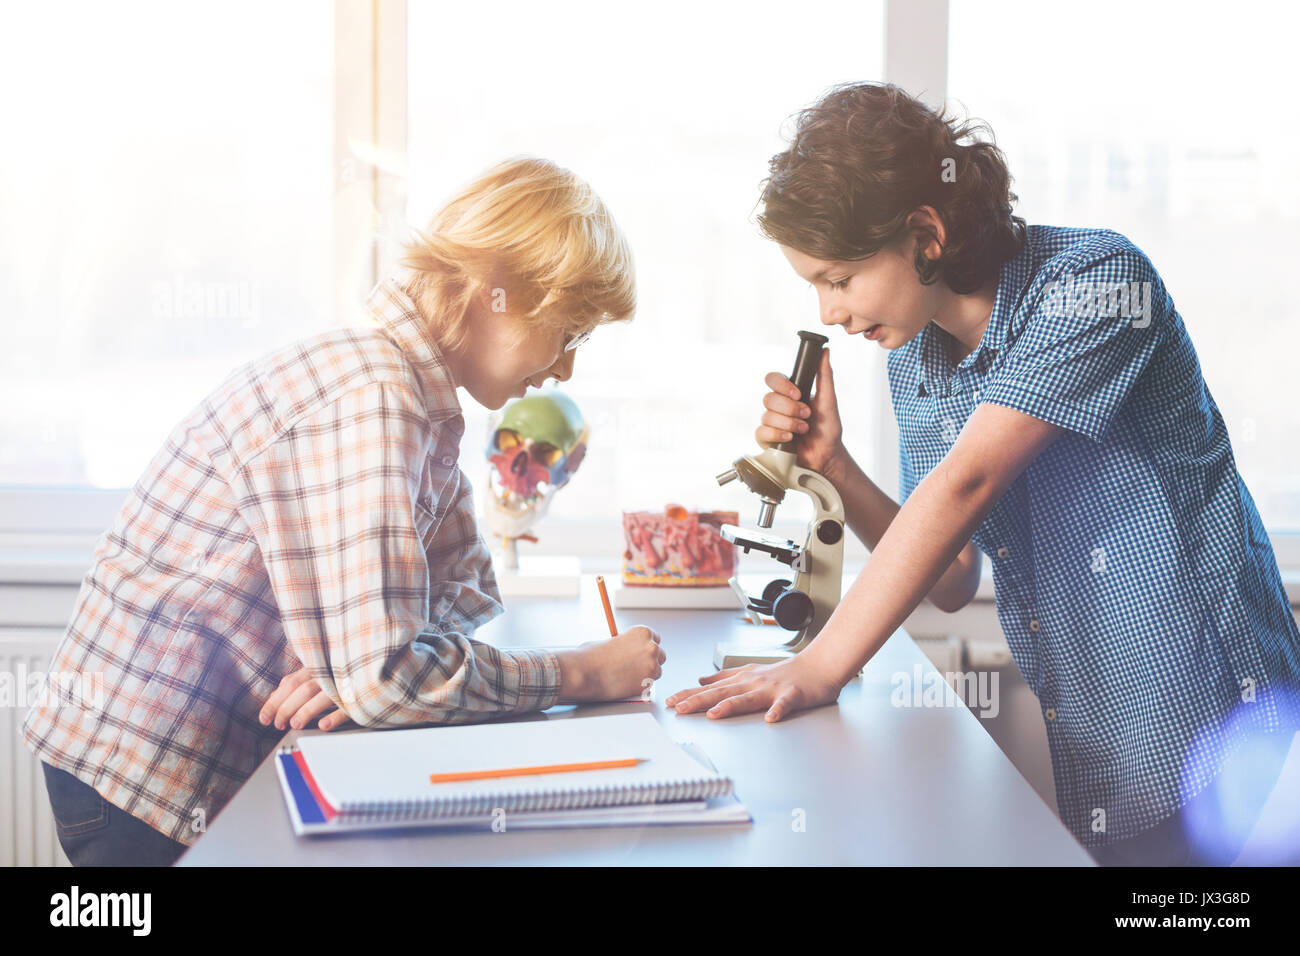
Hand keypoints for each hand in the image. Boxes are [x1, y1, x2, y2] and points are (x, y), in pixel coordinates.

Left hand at [258, 668, 354, 731]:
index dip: (275, 701)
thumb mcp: (319, 673)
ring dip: (306, 710)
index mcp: (317, 666)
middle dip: (286, 708)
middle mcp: (329, 672)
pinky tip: (323, 726)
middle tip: (278, 725)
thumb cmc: (343, 673)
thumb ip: (298, 681)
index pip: (290, 683)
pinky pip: (347, 706)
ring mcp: (346, 683)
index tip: (265, 719)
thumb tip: (275, 695)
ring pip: (323, 696)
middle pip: (303, 689)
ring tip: (295, 724)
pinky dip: (335, 716)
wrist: (378, 666)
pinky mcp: (361, 695)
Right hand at [555, 626, 665, 701]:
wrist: (585, 672)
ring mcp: (651, 667)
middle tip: (634, 666)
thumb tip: (629, 650)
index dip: (646, 646)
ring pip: (657, 672)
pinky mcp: (647, 685)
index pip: (655, 638)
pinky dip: (640, 686)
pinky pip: (649, 686)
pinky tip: (625, 684)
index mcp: (642, 632)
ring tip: (627, 676)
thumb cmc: (592, 656)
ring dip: (646, 674)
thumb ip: (626, 643)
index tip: (640, 652)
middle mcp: (651, 648)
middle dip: (649, 660)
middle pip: (660, 655)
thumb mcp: (611, 640)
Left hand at [664, 654, 842, 721]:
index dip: (690, 694)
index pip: (711, 688)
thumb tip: (701, 679)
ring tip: (712, 714)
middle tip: (679, 708)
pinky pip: (784, 704)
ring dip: (730, 705)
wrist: (818, 666)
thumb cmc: (786, 672)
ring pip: (747, 697)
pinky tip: (770, 719)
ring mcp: (772, 688)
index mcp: (743, 679)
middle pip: (722, 693)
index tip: (670, 701)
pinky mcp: (792, 695)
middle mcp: (753, 682)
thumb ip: (725, 676)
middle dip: (699, 700)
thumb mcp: (750, 671)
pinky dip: (777, 710)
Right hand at [757, 348, 845, 480]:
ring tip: (803, 430)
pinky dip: (778, 435)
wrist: (827, 456)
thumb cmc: (828, 430)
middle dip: (790, 409)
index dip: (782, 385)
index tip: (798, 394)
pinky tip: (789, 439)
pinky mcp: (766, 439)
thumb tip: (825, 351)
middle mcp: (778, 406)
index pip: (772, 379)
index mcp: (789, 393)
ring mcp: (771, 422)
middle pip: (768, 398)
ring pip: (767, 416)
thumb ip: (825, 376)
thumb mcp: (829, 401)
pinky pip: (761, 432)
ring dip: (789, 424)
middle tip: (806, 416)